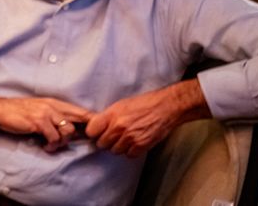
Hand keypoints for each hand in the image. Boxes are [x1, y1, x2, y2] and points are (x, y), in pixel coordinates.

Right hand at [0, 94, 91, 151]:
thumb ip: (55, 117)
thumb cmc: (19, 112)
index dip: (91, 121)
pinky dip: (52, 146)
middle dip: (83, 133)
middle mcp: (53, 106)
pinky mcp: (38, 122)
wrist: (0, 110)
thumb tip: (71, 131)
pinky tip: (46, 147)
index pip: (81, 111)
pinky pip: (54, 138)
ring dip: (63, 142)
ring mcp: (46, 113)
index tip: (92, 133)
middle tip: (72, 142)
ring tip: (53, 145)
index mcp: (55, 103)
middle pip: (80, 119)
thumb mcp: (40, 110)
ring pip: (68, 131)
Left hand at [87, 80, 209, 157]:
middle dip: (105, 141)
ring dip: (117, 147)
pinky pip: (129, 155)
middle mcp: (119, 127)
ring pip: (115, 151)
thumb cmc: (144, 103)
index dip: (93, 133)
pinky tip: (133, 143)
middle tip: (110, 136)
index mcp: (112, 115)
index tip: (96, 132)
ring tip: (123, 138)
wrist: (165, 107)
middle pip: (102, 144)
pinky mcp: (142, 145)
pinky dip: (130, 151)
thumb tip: (96, 126)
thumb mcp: (120, 105)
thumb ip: (107, 116)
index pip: (91, 131)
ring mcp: (131, 138)